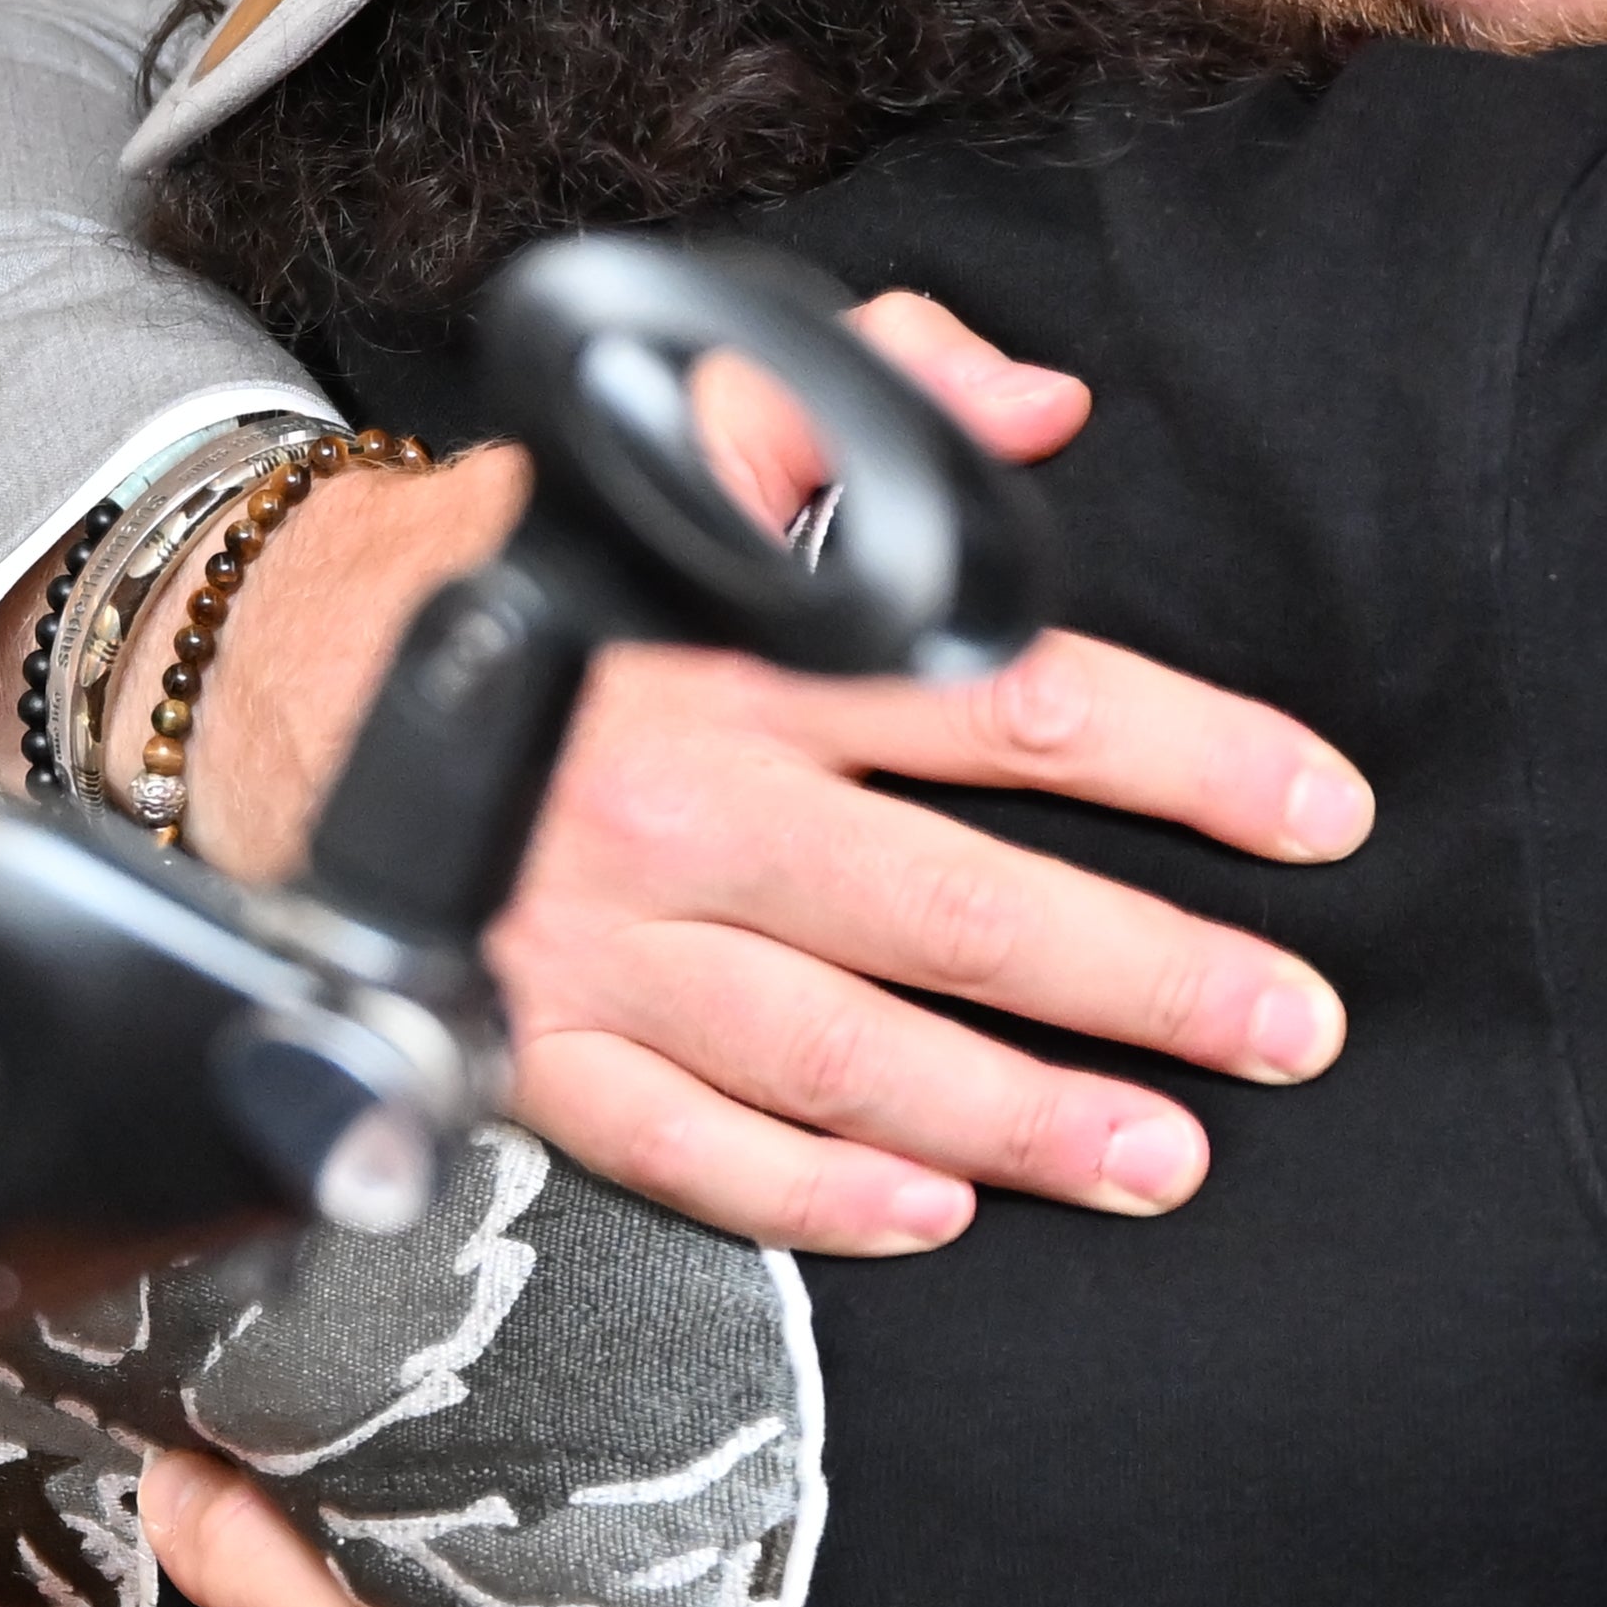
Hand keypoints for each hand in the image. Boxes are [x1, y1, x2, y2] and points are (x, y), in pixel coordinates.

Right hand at [225, 294, 1378, 1253]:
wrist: (288, 665)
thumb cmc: (537, 553)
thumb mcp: (692, 420)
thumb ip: (874, 392)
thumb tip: (1040, 414)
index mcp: (746, 649)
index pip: (1015, 704)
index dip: (1189, 758)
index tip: (1319, 810)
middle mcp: (684, 804)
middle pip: (957, 906)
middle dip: (1144, 976)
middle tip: (1292, 1027)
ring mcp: (601, 943)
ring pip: (844, 1052)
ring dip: (1018, 1117)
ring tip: (1166, 1158)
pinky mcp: (528, 1045)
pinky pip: (684, 1149)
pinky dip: (810, 1193)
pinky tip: (933, 1214)